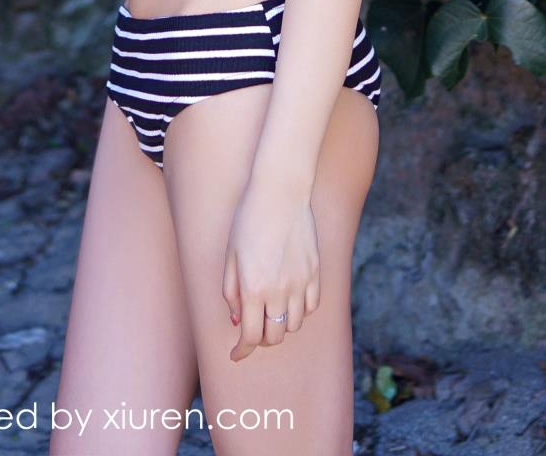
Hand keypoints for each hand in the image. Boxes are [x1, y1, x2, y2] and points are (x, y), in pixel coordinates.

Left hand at [221, 177, 320, 362]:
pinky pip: (310, 307)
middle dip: (260, 339)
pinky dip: (299, 311)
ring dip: (280, 326)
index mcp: (252, 288)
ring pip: (293, 325)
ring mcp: (300, 283)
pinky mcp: (315, 273)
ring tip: (270, 312)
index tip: (236, 355)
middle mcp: (278, 291)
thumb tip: (237, 320)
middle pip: (273, 336)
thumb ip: (231, 291)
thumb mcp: (230, 254)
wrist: (280, 190)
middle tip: (252, 330)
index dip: (241, 351)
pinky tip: (289, 300)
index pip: (249, 336)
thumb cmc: (248, 218)